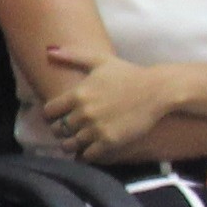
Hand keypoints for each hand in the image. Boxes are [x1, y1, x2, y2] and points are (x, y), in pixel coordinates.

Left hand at [28, 41, 172, 159]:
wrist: (157, 90)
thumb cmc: (128, 74)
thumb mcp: (100, 61)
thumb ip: (72, 56)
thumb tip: (48, 50)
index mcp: (77, 94)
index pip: (48, 112)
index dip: (51, 115)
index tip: (58, 116)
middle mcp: (84, 113)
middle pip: (57, 130)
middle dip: (60, 131)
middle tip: (67, 131)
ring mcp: (96, 128)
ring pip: (70, 145)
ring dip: (71, 144)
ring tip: (77, 141)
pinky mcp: (110, 141)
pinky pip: (87, 155)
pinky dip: (85, 154)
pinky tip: (90, 149)